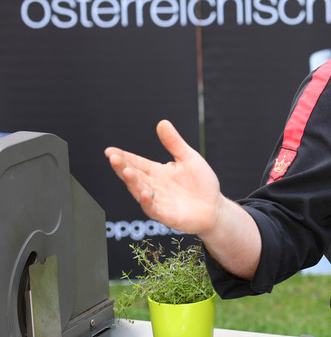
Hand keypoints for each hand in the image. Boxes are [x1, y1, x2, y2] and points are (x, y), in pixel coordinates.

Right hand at [105, 120, 223, 235]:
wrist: (215, 207)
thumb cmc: (202, 183)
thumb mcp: (189, 158)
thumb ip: (174, 143)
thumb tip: (162, 122)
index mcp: (157, 172)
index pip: (136, 163)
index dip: (123, 157)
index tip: (110, 151)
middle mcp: (153, 186)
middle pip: (134, 176)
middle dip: (122, 167)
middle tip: (113, 158)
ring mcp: (158, 201)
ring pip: (139, 191)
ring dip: (132, 182)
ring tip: (126, 171)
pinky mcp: (166, 215)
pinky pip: (153, 209)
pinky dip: (148, 201)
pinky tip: (146, 192)